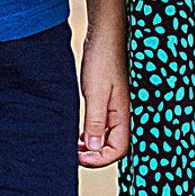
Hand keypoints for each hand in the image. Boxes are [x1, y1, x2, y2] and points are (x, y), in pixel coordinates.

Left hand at [78, 35, 129, 166]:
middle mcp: (120, 114)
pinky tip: (78, 134)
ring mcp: (114, 108)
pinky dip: (90, 135)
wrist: (104, 36)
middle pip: (113, 147)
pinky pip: (101, 126)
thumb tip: (93, 148)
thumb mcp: (95, 93)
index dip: (100, 159)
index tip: (80, 157)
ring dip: (91, 147)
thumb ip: (94, 121)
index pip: (118, 150)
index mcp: (122, 115)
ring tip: (72, 147)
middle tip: (73, 155)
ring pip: (106, 138)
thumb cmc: (102, 61)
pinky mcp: (106, 101)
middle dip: (94, 156)